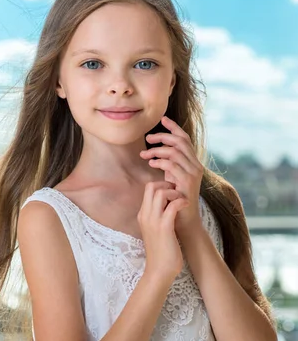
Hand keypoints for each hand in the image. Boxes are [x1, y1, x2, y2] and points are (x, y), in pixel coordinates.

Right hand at [137, 181, 189, 282]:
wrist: (159, 271)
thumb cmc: (160, 251)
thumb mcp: (155, 229)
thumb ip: (157, 216)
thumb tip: (167, 204)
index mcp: (143, 214)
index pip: (148, 189)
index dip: (161, 185)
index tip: (173, 191)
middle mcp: (146, 215)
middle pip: (151, 186)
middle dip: (166, 184)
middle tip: (177, 193)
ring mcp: (154, 221)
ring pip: (160, 192)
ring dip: (174, 192)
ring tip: (182, 200)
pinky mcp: (164, 227)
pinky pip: (172, 206)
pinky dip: (181, 201)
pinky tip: (186, 205)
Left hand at [140, 115, 204, 235]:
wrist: (184, 221)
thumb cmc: (174, 200)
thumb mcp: (171, 178)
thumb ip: (168, 165)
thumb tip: (157, 151)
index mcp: (193, 163)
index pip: (185, 139)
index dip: (174, 127)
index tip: (163, 119)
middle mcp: (196, 166)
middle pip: (180, 141)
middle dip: (162, 136)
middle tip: (148, 139)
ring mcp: (194, 174)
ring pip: (175, 152)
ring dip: (157, 151)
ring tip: (145, 155)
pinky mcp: (188, 182)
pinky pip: (173, 165)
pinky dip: (160, 162)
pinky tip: (151, 164)